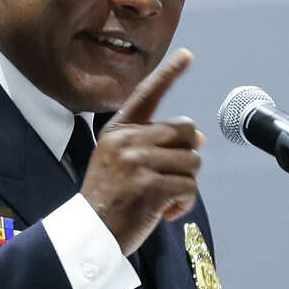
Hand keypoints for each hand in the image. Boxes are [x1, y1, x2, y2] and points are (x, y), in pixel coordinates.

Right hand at [81, 48, 205, 254]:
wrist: (89, 234)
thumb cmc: (109, 200)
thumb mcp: (121, 163)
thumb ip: (154, 145)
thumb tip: (199, 138)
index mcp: (118, 130)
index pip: (147, 94)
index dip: (169, 73)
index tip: (187, 54)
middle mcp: (127, 140)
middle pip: (187, 131)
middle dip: (187, 156)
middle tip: (171, 178)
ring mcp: (138, 161)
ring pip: (193, 161)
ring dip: (186, 184)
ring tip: (163, 199)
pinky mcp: (150, 185)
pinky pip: (189, 187)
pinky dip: (184, 203)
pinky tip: (165, 212)